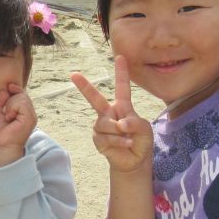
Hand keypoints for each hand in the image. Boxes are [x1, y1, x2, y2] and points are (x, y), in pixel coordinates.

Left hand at [0, 83, 35, 164]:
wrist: (3, 146)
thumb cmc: (2, 133)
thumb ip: (2, 102)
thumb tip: (4, 90)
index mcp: (25, 112)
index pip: (23, 95)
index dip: (16, 89)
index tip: (9, 86)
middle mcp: (31, 113)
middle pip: (22, 95)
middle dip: (10, 100)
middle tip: (5, 113)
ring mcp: (32, 116)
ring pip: (22, 98)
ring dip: (10, 105)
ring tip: (7, 116)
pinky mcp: (30, 119)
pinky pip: (22, 104)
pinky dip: (12, 108)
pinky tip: (10, 117)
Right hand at [71, 56, 152, 172]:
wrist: (135, 160)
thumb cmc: (140, 141)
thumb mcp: (144, 129)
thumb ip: (135, 122)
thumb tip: (119, 123)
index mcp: (122, 106)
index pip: (122, 87)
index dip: (122, 72)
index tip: (121, 57)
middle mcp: (109, 113)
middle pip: (95, 98)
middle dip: (84, 86)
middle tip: (73, 74)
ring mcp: (101, 126)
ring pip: (106, 124)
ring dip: (120, 132)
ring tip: (128, 138)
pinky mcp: (98, 139)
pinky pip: (106, 137)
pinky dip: (118, 141)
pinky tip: (126, 144)